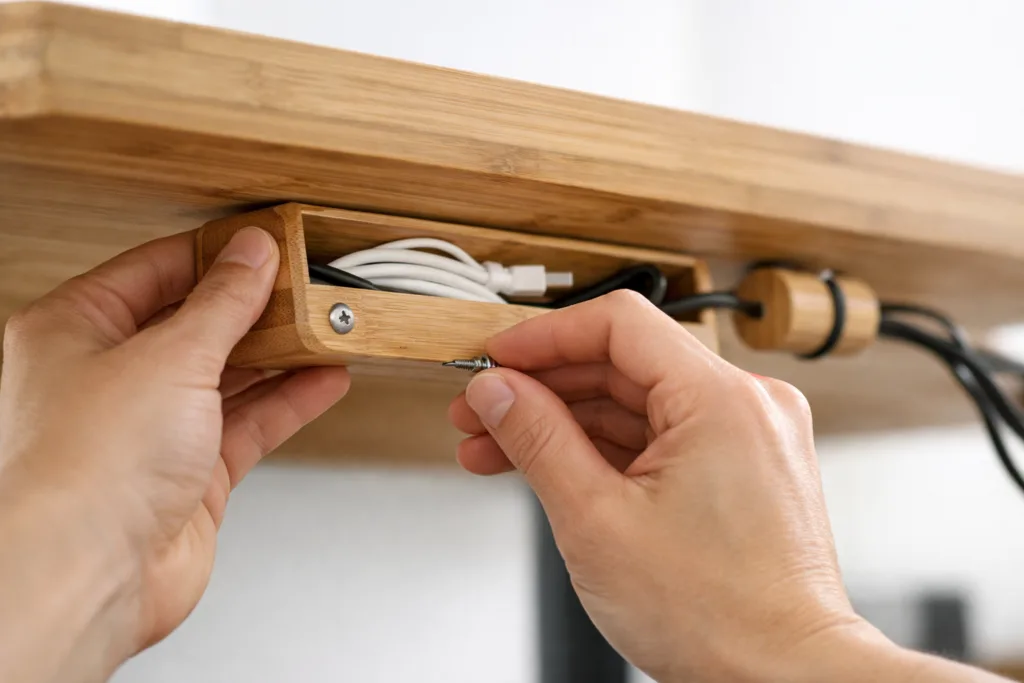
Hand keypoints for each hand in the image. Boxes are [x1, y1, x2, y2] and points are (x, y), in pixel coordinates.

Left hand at [0, 228, 349, 681]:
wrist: (86, 577)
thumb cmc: (83, 469)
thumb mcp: (169, 356)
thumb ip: (222, 303)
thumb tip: (252, 256)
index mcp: (73, 332)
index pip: (154, 271)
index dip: (213, 255)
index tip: (263, 245)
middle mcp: (107, 379)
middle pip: (194, 325)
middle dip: (253, 308)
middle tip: (304, 287)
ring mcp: (149, 430)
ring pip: (226, 377)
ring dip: (279, 355)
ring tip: (326, 329)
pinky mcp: (187, 475)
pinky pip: (246, 424)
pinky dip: (287, 402)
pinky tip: (323, 381)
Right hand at [448, 291, 1001, 681]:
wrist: (782, 679)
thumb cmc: (719, 617)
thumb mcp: (597, 521)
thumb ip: (538, 441)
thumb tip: (497, 392)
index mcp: (721, 400)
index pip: (618, 324)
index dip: (544, 336)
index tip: (496, 358)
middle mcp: (747, 405)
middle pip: (622, 364)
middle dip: (542, 388)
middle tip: (481, 413)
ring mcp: (747, 437)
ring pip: (636, 404)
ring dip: (565, 422)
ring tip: (498, 449)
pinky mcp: (740, 468)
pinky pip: (660, 437)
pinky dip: (605, 449)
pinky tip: (552, 466)